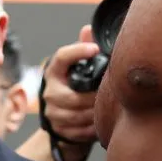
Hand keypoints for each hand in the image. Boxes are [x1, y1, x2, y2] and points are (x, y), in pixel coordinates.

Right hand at [42, 25, 99, 142]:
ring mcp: (52, 113)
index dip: (78, 51)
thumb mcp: (76, 68)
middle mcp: (49, 92)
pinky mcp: (58, 130)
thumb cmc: (75, 87)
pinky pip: (80, 131)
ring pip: (78, 116)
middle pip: (74, 97)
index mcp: (54, 71)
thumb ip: (82, 49)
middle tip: (112, 94)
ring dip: (96, 114)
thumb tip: (88, 29)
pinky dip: (93, 128)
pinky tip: (102, 122)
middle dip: (95, 98)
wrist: (63, 119)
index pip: (62, 57)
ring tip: (109, 109)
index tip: (96, 48)